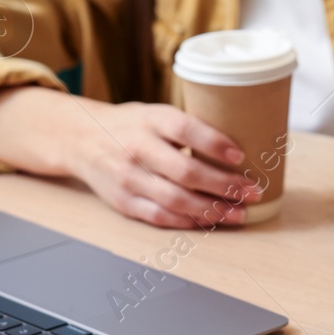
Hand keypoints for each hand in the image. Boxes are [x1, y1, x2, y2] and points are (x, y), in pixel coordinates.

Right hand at [65, 98, 262, 228]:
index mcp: (151, 120)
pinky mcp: (123, 202)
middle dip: (224, 185)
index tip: (241, 155)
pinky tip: (209, 221)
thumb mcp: (157, 112)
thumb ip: (189, 127)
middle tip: (252, 191)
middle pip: (185, 172)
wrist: (81, 139)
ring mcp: (128, 178)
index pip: (186, 130)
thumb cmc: (132, 125)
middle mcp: (138, 149)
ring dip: (211, 210)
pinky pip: (159, 217)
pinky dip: (188, 222)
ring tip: (238, 213)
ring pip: (175, 200)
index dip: (215, 143)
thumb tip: (240, 146)